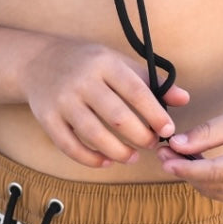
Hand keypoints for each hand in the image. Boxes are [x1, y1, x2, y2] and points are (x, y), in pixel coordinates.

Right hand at [20, 38, 189, 168]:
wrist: (38, 61)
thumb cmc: (88, 63)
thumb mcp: (118, 62)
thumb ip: (150, 81)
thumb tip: (184, 99)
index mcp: (105, 63)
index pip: (135, 91)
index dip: (155, 114)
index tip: (169, 130)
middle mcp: (82, 81)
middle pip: (117, 117)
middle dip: (140, 136)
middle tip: (152, 144)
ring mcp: (63, 100)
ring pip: (94, 135)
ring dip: (119, 152)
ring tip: (133, 157)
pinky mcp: (47, 118)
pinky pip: (70, 146)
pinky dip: (90, 158)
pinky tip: (106, 161)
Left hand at [154, 98, 222, 203]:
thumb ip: (207, 133)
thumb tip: (175, 145)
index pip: (216, 173)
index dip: (186, 168)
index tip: (164, 158)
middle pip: (213, 185)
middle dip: (185, 171)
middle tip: (163, 152)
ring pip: (216, 193)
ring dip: (193, 177)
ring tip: (174, 156)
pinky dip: (207, 181)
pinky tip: (195, 164)